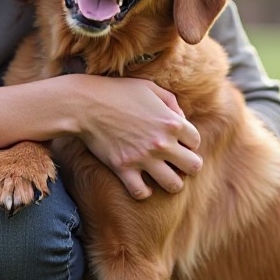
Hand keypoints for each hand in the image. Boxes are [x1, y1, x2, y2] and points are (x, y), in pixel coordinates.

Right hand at [73, 76, 201, 198]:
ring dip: (171, 181)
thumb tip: (182, 120)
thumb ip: (171, 102)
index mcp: (171, 122)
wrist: (84, 103)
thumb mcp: (149, 87)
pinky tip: (141, 183)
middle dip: (187, 165)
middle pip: (194, 166)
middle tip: (174, 162)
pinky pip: (142, 193)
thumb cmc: (117, 92)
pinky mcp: (123, 168)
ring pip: (174, 185)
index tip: (175, 142)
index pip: (195, 142)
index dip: (187, 142)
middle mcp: (162, 143)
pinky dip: (143, 191)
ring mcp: (143, 158)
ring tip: (161, 175)